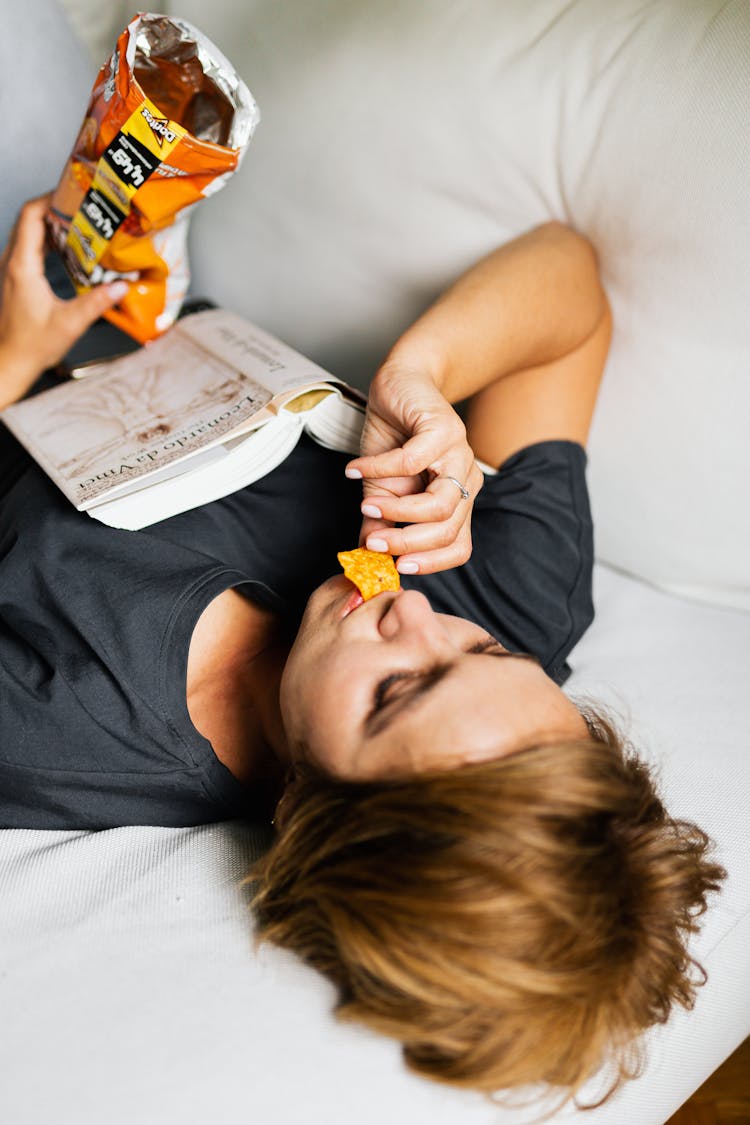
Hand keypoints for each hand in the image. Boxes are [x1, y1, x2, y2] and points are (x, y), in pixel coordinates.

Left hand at [0, 194, 128, 406]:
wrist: (10, 363)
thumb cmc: (31, 346)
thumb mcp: (70, 323)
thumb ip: (96, 302)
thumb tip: (121, 286)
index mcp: (23, 267)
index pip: (31, 216)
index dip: (51, 199)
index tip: (74, 195)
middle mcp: (12, 263)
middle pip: (30, 220)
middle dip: (55, 208)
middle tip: (83, 207)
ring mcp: (12, 271)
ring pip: (29, 233)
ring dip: (52, 226)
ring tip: (80, 226)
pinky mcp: (16, 280)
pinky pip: (30, 249)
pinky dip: (48, 243)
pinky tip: (68, 251)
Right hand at [345, 361, 483, 574]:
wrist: (399, 386)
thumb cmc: (392, 438)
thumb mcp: (381, 488)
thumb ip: (378, 521)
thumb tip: (365, 554)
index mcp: (458, 501)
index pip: (459, 546)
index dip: (432, 562)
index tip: (398, 566)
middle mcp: (466, 480)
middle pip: (448, 529)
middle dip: (407, 541)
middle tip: (373, 541)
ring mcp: (460, 454)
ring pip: (439, 503)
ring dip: (396, 510)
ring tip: (366, 504)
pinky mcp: (445, 428)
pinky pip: (412, 461)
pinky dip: (379, 470)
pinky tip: (356, 470)